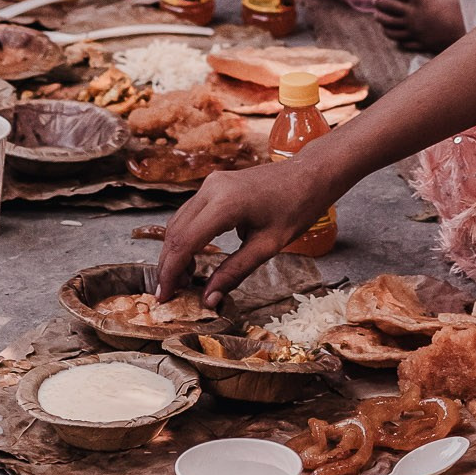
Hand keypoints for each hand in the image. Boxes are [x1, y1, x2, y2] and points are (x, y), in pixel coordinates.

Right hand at [154, 158, 330, 304]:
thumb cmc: (296, 208)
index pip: (184, 242)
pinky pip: (190, 213)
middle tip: (170, 294)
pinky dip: (186, 236)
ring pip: (179, 221)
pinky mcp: (214, 184)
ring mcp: (211, 183)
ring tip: (183, 281)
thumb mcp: (267, 246)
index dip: (171, 272)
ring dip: (176, 251)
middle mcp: (211, 189)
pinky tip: (193, 258)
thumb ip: (234, 272)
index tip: (166, 297)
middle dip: (169, 265)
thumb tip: (209, 299)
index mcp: (225, 204)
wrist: (310, 175)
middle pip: (175, 232)